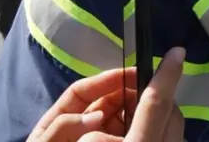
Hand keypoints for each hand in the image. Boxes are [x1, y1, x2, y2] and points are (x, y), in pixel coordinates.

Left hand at [28, 47, 185, 141]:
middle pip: (107, 101)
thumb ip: (64, 126)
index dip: (106, 79)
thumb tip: (97, 115)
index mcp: (59, 120)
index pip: (84, 91)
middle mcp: (81, 127)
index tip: (131, 74)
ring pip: (120, 118)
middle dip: (126, 93)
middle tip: (147, 90)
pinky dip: (137, 127)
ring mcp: (97, 140)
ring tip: (149, 108)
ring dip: (135, 110)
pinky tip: (147, 126)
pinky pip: (126, 134)